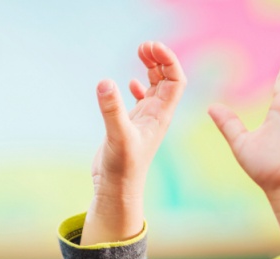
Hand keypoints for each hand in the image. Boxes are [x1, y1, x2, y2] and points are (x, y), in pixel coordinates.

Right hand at [83, 41, 186, 245]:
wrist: (117, 191)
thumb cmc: (121, 168)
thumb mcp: (117, 137)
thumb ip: (112, 110)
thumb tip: (105, 82)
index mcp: (160, 115)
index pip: (175, 80)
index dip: (168, 60)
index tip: (150, 47)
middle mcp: (156, 116)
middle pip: (167, 80)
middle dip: (160, 59)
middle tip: (143, 46)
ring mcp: (145, 121)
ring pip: (155, 88)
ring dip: (152, 69)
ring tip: (141, 53)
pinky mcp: (132, 127)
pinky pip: (142, 101)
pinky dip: (140, 87)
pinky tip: (132, 83)